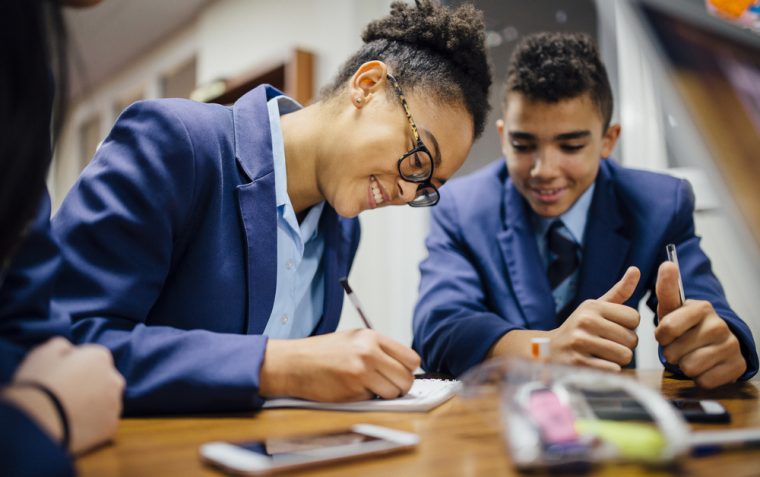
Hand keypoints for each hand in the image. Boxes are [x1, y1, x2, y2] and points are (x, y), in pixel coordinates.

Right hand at [8, 337, 124, 454]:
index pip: (93, 358)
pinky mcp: (110, 427)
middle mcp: (114, 378)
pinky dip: (91, 425)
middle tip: (64, 396)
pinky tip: (73, 426)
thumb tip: (69, 350)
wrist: (36, 423)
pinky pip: (102, 423)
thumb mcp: (43, 352)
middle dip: (89, 385)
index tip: (60, 377)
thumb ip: (61, 345)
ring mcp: (114, 404)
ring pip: (105, 402)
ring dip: (93, 405)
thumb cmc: (37, 384)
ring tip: (66, 412)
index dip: (75, 368)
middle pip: (103, 380)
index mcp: (100, 356)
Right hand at [259, 329, 420, 401]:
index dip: (408, 370)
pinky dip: (366, 398)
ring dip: (384, 395)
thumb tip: (405, 366)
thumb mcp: (354, 339)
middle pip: (406, 379)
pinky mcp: (352, 391)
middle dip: (400, 386)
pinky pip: (373, 400)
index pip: (411, 358)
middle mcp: (369, 353)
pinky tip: (351, 389)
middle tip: (388, 385)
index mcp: (372, 337)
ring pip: (393, 393)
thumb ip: (379, 349)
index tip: (401, 373)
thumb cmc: (323, 352)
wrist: (295, 363)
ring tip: (368, 387)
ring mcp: (361, 373)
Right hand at [546, 266, 640, 371]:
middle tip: (608, 344)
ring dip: (618, 359)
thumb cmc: (579, 328)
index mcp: (593, 306)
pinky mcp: (579, 363)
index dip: (629, 326)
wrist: (549, 350)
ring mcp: (581, 342)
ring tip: (603, 354)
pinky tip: (597, 363)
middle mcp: (586, 321)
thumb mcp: (595, 307)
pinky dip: (610, 370)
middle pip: (632, 339)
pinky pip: (612, 369)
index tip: (615, 328)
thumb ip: (619, 292)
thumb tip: (636, 269)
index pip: (634, 317)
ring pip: (624, 355)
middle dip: (625, 345)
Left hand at [655, 261, 745, 387]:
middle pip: (675, 352)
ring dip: (684, 366)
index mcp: (702, 307)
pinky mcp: (737, 367)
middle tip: (680, 346)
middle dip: (672, 352)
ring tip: (690, 355)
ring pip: (689, 368)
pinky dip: (699, 377)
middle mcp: (719, 325)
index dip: (661, 336)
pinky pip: (704, 381)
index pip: (666, 329)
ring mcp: (731, 346)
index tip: (666, 333)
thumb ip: (666, 287)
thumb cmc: (687, 324)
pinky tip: (704, 366)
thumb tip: (667, 264)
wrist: (716, 342)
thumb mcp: (672, 307)